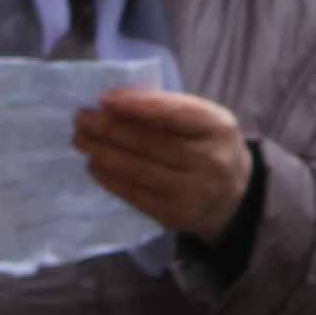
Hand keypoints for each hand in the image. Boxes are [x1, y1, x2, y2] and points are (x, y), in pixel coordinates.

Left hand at [74, 86, 254, 239]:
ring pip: (138, 170)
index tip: (104, 99)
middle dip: (110, 129)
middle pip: (150, 142)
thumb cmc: (209, 145)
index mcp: (217, 126)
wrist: (233, 195)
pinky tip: (95, 165)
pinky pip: (135, 195)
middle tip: (81, 118)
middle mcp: (209, 160)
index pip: (174, 113)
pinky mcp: (175, 215)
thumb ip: (166, 107)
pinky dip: (110, 179)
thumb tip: (115, 100)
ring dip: (103, 153)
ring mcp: (192, 191)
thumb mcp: (202, 119)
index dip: (137, 106)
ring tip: (81, 139)